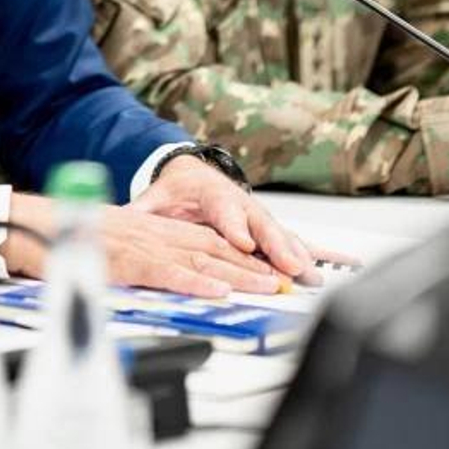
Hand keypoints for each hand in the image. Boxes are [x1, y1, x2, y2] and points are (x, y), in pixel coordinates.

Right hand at [0, 192, 290, 296]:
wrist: (21, 221)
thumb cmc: (59, 234)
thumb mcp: (106, 243)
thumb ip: (135, 256)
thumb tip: (155, 273)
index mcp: (148, 229)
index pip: (204, 241)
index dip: (240, 255)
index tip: (270, 271)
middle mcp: (149, 233)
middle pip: (211, 249)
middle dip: (251, 265)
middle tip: (287, 281)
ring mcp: (137, 245)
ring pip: (196, 260)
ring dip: (236, 274)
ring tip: (269, 287)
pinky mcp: (122, 260)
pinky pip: (164, 272)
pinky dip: (193, 282)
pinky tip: (217, 291)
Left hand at [136, 155, 311, 279]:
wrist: (192, 175)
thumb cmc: (175, 191)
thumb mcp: (155, 198)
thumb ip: (142, 211)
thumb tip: (120, 220)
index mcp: (211, 195)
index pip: (224, 212)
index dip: (234, 227)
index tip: (243, 242)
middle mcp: (239, 205)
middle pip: (260, 224)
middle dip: (276, 245)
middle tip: (288, 264)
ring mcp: (255, 216)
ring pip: (278, 235)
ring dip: (295, 253)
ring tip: (309, 272)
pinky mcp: (266, 229)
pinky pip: (290, 241)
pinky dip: (309, 252)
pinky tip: (328, 265)